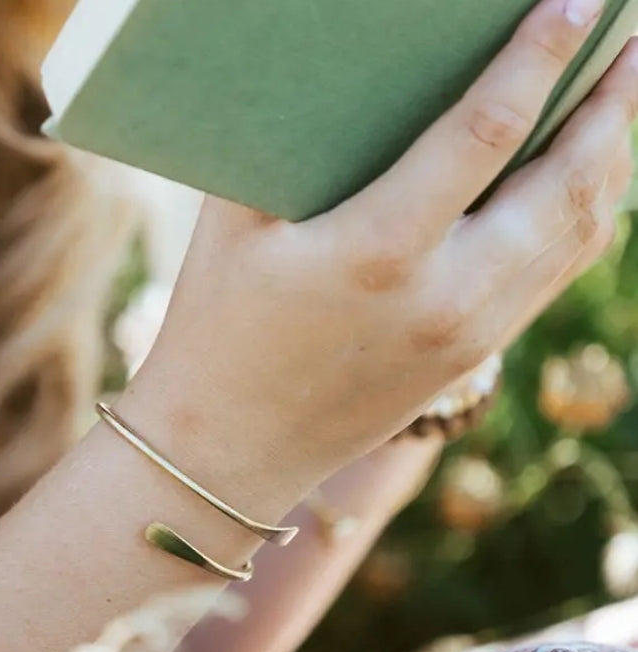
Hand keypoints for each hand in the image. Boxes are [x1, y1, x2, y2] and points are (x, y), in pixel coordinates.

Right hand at [127, 0, 636, 513]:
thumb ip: (287, 144)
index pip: (488, 128)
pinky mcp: (468, 360)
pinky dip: (584, 221)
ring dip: (614, 160)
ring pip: (576, 236)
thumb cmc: (215, 331)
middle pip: (568, 182)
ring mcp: (467, 336)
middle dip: (615, 101)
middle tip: (634, 38)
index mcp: (377, 251)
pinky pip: (552, 278)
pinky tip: (584, 185)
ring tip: (625, 102)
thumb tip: (341, 72)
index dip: (542, 53)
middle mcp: (445, 297)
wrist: (228, 451)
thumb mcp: (233, 228)